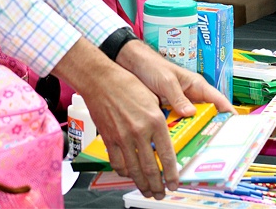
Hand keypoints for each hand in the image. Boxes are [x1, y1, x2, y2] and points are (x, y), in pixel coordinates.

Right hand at [53, 37, 232, 198]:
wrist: (101, 80)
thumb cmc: (128, 84)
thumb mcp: (153, 97)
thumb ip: (161, 118)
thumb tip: (167, 135)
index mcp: (155, 120)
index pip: (166, 155)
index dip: (171, 174)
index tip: (174, 183)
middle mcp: (140, 132)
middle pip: (150, 168)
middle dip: (157, 186)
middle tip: (161, 194)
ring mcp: (123, 138)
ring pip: (134, 170)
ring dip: (142, 185)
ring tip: (147, 192)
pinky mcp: (109, 139)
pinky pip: (117, 163)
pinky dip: (124, 173)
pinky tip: (129, 175)